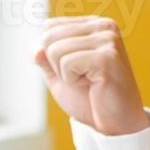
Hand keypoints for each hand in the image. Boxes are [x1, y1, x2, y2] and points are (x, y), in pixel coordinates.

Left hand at [34, 15, 149, 135]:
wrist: (116, 124)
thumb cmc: (90, 100)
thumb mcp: (59, 76)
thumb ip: (44, 59)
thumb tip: (34, 47)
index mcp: (92, 25)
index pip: (48, 27)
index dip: (51, 56)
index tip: (76, 69)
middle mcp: (103, 26)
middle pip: (48, 37)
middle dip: (56, 66)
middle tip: (82, 78)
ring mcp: (107, 39)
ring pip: (55, 50)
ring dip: (65, 75)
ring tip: (89, 82)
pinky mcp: (107, 57)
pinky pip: (67, 64)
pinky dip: (72, 81)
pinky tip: (93, 85)